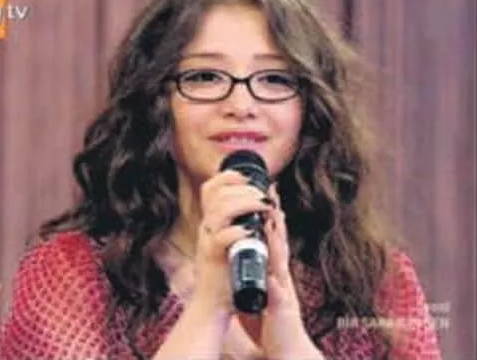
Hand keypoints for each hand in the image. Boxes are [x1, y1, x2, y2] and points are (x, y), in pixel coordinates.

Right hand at [190, 170, 273, 313]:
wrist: (213, 304)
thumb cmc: (226, 274)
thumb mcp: (229, 243)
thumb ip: (238, 224)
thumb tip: (260, 202)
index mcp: (211, 222)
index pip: (211, 188)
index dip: (228, 177)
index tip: (247, 176)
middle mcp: (207, 228)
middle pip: (217, 194)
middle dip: (244, 188)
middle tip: (264, 195)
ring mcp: (208, 242)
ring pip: (220, 210)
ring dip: (245, 203)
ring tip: (263, 206)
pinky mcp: (213, 258)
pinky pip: (221, 238)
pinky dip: (237, 231)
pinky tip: (250, 231)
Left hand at [236, 185, 322, 358]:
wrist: (285, 347)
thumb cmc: (271, 316)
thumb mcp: (263, 284)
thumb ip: (259, 265)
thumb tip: (251, 245)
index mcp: (274, 269)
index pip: (271, 237)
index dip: (269, 215)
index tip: (266, 192)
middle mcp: (281, 276)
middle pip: (279, 242)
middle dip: (276, 219)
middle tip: (272, 195)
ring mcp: (283, 291)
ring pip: (280, 262)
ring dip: (278, 242)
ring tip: (275, 222)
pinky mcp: (280, 310)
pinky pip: (277, 296)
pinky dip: (275, 285)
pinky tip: (273, 277)